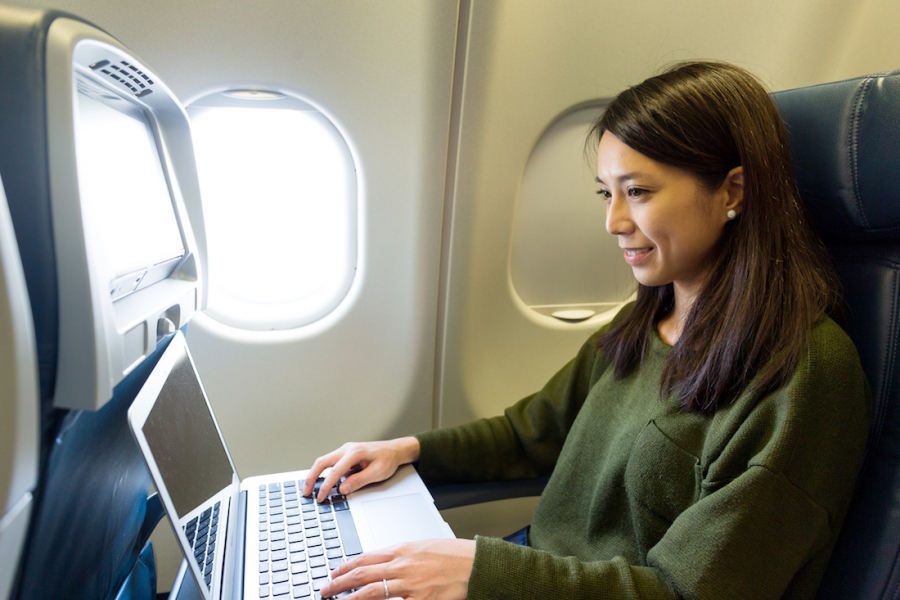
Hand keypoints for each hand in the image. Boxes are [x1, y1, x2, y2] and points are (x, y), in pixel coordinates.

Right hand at [301, 437, 420, 502]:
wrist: (395, 450)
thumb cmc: (388, 459)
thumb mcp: (377, 473)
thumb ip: (359, 481)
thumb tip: (342, 488)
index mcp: (355, 452)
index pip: (335, 471)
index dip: (326, 485)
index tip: (321, 497)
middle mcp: (347, 449)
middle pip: (322, 462)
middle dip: (311, 477)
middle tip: (305, 492)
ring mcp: (345, 450)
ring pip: (324, 461)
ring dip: (314, 474)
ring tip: (308, 488)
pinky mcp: (345, 454)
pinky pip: (330, 463)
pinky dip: (322, 472)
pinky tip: (319, 481)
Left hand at [320, 538, 475, 599]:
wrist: (476, 564)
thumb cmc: (453, 555)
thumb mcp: (423, 547)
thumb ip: (401, 555)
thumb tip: (381, 562)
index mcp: (403, 550)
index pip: (366, 557)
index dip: (346, 566)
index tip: (334, 573)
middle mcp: (403, 566)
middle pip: (362, 574)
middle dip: (339, 583)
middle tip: (324, 590)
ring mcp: (411, 585)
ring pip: (372, 593)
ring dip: (350, 599)